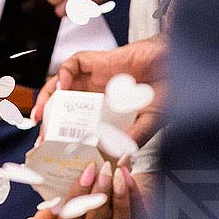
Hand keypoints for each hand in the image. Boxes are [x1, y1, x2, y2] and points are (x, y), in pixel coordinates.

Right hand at [18, 158, 144, 218]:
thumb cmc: (84, 209)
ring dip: (118, 196)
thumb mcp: (63, 213)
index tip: (84, 173)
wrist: (116, 209)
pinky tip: (128, 177)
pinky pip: (139, 218)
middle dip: (97, 195)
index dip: (75, 198)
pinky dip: (134, 196)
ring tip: (115, 171)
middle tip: (100, 168)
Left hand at [30, 37, 166, 144]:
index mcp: (105, 109)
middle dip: (50, 121)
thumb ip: (133, 137)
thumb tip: (118, 158)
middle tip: (43, 137)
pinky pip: (71, 66)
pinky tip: (64, 86)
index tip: (53, 149)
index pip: (77, 122)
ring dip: (47, 99)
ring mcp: (93, 77)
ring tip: (41, 115)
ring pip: (60, 85)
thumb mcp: (149, 121)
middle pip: (63, 105)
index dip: (63, 135)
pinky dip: (63, 75)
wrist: (176, 64)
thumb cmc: (165, 92)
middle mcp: (95, 93)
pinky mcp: (94, 60)